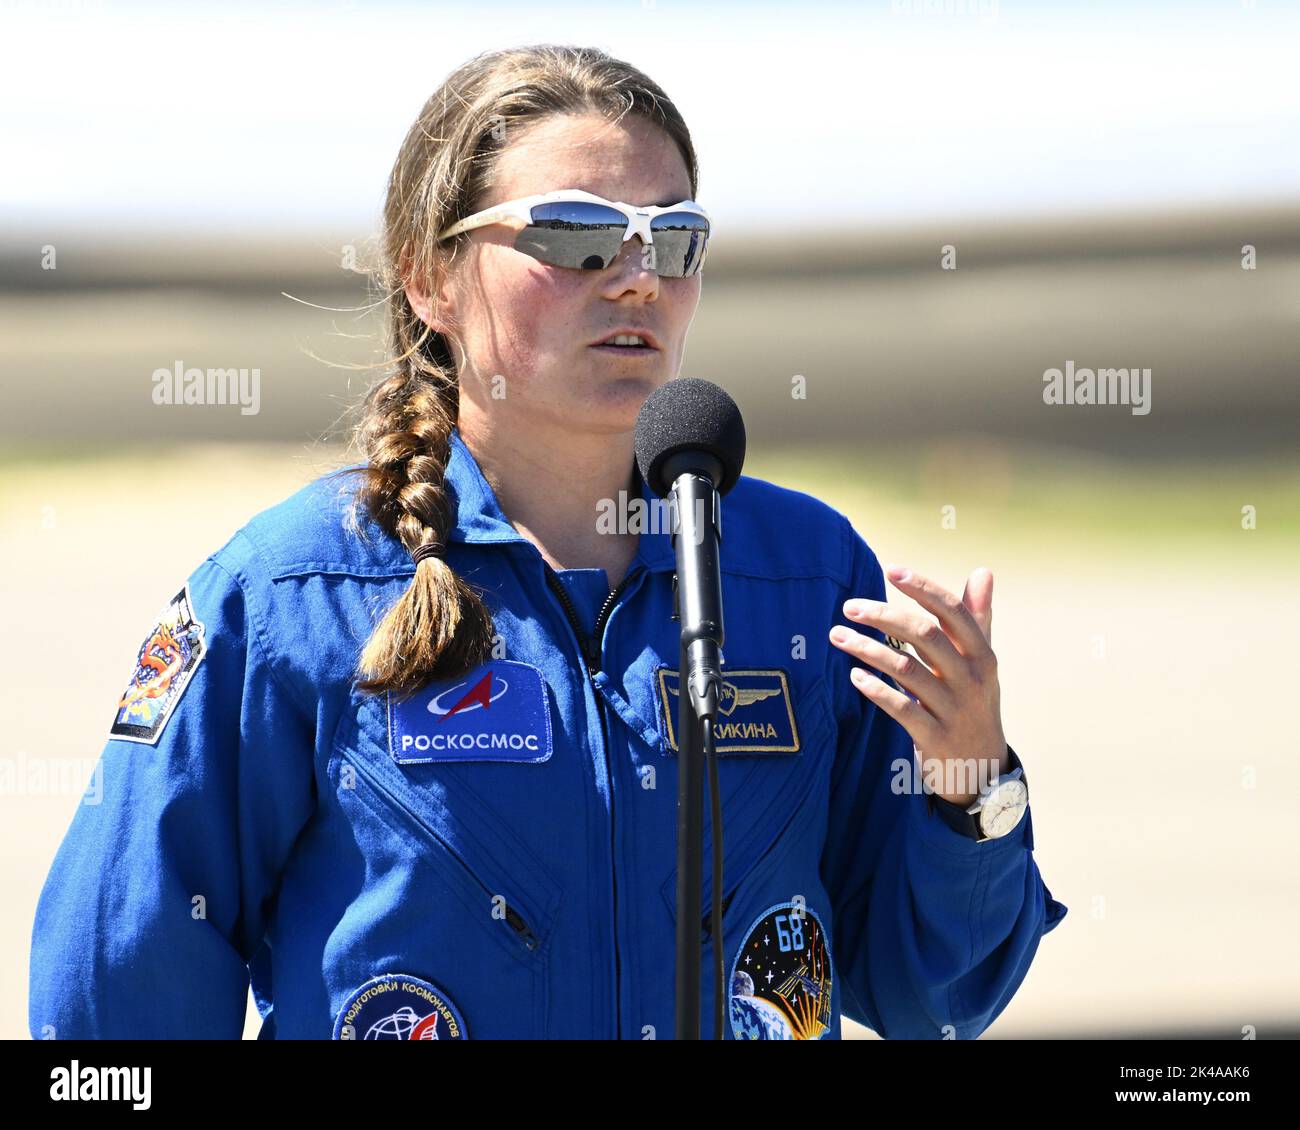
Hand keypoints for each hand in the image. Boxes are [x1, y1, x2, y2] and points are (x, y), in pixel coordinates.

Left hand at [828, 564, 1006, 805]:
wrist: (982, 770)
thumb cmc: (974, 704)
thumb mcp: (981, 663)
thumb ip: (977, 618)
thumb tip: (982, 571)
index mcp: (983, 656)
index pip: (953, 613)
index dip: (923, 588)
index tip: (891, 569)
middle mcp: (971, 679)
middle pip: (926, 636)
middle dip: (885, 616)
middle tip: (849, 606)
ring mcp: (953, 709)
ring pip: (906, 670)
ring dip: (868, 649)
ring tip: (838, 636)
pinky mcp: (934, 737)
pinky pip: (901, 708)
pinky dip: (876, 689)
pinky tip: (854, 675)